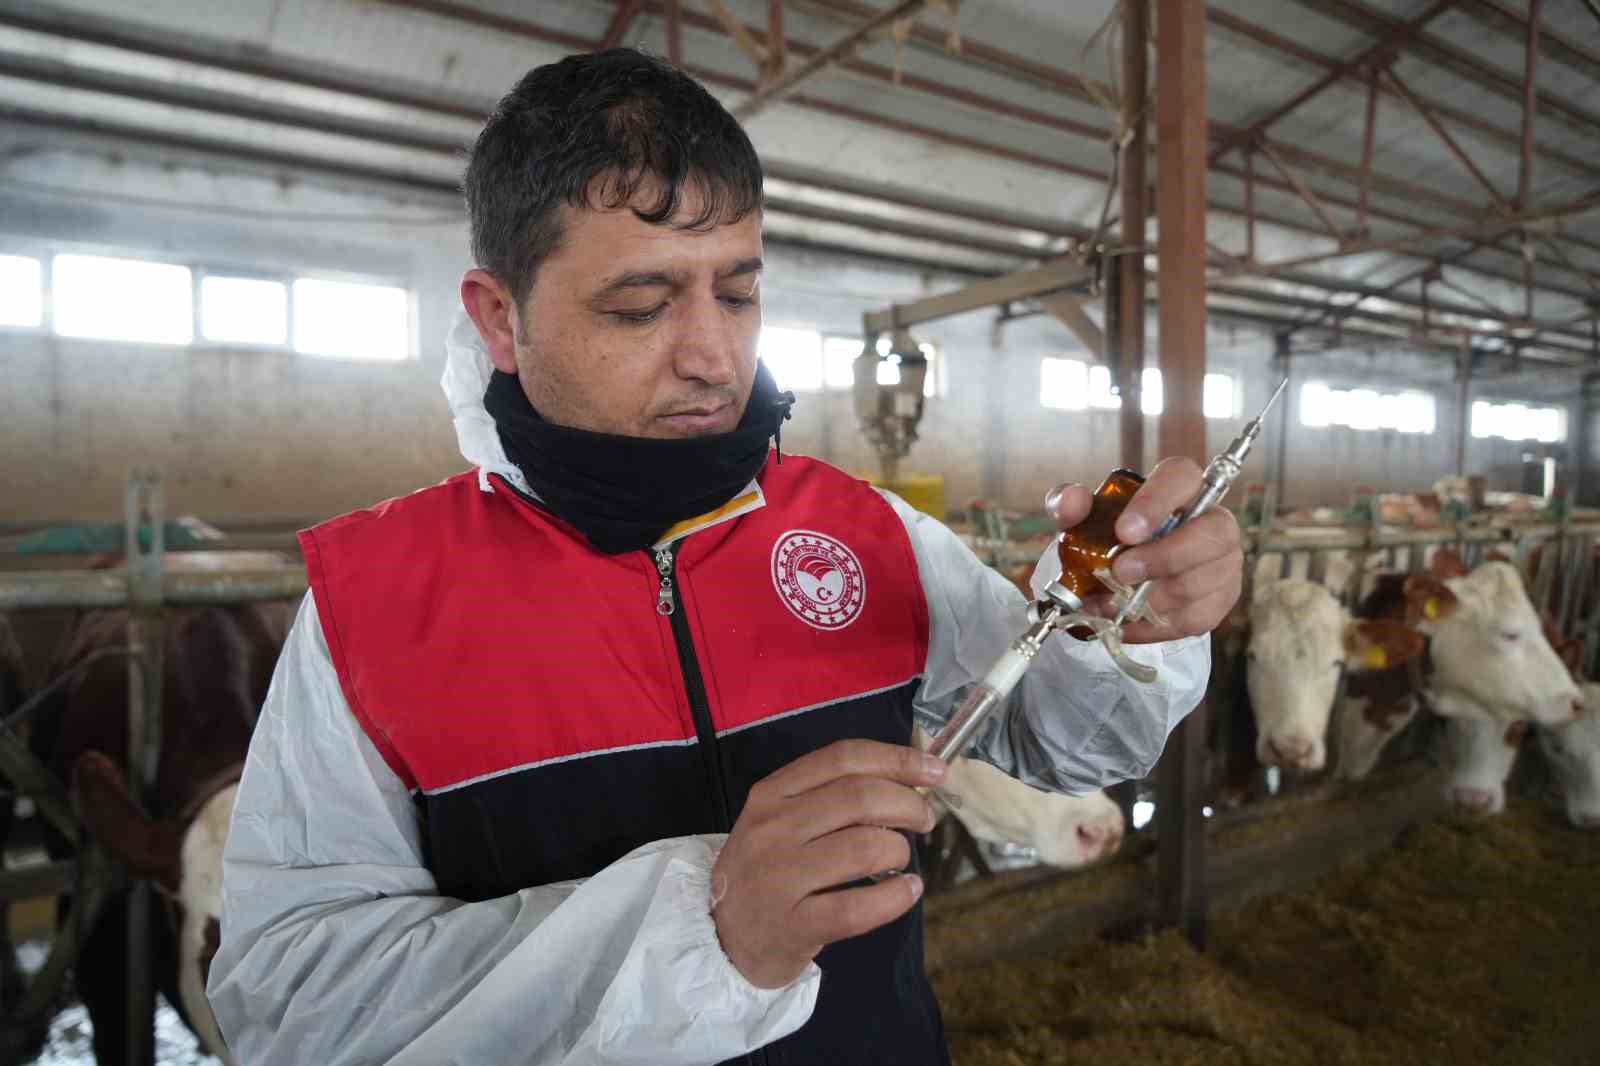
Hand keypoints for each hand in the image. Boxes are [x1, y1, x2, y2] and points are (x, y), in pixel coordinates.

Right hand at [710, 739, 943, 988]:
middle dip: (908, 805)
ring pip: (864, 848)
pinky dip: (895, 898)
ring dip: (900, 851)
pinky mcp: (791, 925)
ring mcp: (779, 877)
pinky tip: (907, 892)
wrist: (721, 937)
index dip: (898, 759)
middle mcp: (772, 828)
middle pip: (859, 797)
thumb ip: (830, 796)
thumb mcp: (779, 820)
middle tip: (924, 821)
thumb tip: (908, 780)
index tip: (935, 771)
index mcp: (771, 793)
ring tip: (902, 860)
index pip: (843, 758)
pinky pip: (857, 908)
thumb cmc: (766, 870)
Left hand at [1046, 457, 1241, 642]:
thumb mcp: (1083, 516)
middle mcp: (1214, 521)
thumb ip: (1070, 504)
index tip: (1125, 532)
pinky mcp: (1220, 601)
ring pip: (1200, 582)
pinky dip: (1153, 625)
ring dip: (1151, 598)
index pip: (1182, 477)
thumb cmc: (1110, 535)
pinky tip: (1125, 621)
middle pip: (1213, 535)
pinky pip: (1194, 619)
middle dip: (1164, 557)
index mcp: (1180, 486)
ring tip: (1111, 603)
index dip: (1156, 503)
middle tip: (1120, 572)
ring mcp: (1224, 563)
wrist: (1123, 574)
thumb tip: (1072, 501)